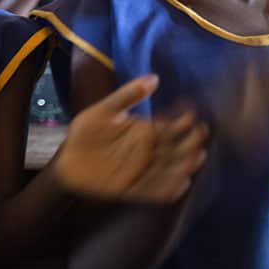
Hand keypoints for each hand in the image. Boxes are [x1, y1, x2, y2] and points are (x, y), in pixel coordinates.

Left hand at [54, 75, 208, 202]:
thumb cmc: (86, 132)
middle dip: (189, 141)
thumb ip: (128, 95)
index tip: (193, 110)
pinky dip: (168, 189)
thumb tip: (154, 77)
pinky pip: (154, 190)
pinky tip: (182, 185)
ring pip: (168, 169)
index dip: (182, 118)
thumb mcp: (105, 109)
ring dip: (184, 164)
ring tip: (197, 157)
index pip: (169, 124)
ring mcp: (141, 170)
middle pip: (174, 147)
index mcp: (144, 131)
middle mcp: (147, 151)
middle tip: (202, 133)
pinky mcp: (132, 188)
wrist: (67, 158)